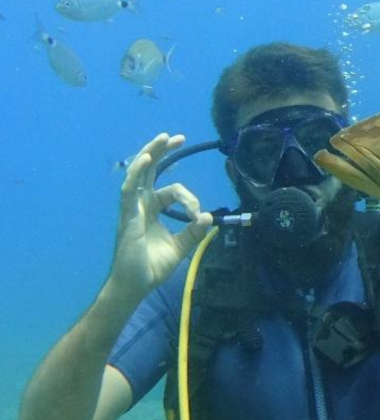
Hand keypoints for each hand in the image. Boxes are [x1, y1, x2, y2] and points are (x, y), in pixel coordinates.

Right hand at [108, 133, 212, 299]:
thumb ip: (194, 231)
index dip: (189, 197)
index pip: (172, 190)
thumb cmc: (152, 267)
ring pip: (139, 173)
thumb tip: (208, 216)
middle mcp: (140, 204)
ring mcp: (132, 208)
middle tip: (179, 137)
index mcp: (152, 209)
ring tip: (164, 137)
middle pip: (150, 171)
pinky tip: (147, 158)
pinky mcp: (127, 216)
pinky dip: (137, 173)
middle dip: (162, 152)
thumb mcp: (181, 247)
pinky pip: (130, 189)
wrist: (135, 286)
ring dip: (151, 154)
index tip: (198, 213)